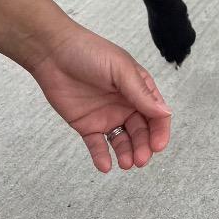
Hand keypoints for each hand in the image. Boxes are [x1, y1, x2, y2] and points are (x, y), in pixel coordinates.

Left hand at [29, 26, 171, 172]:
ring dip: (126, 153)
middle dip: (143, 147)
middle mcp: (126, 105)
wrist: (53, 53)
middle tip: (140, 159)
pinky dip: (102, 156)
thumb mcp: (121, 70)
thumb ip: (141, 93)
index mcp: (139, 89)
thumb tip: (165, 112)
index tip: (157, 145)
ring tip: (125, 163)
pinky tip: (104, 165)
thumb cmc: (90, 52)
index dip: (160, 131)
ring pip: (122, 141)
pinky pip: (97, 145)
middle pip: (141, 132)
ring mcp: (107, 116)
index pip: (156, 115)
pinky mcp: (87, 125)